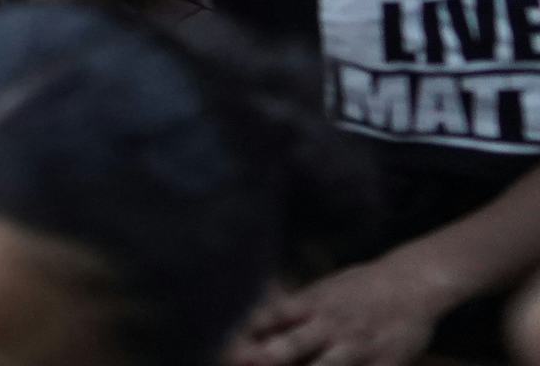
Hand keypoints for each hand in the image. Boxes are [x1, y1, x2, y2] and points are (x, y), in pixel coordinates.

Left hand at [233, 252, 450, 365]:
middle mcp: (332, 325)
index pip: (273, 316)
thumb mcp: (321, 291)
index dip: (251, 334)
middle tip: (247, 361)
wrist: (412, 284)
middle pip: (296, 343)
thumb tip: (252, 328)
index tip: (231, 352)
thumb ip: (290, 311)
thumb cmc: (357, 291)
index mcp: (312, 304)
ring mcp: (359, 346)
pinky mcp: (387, 364)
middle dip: (271, 356)